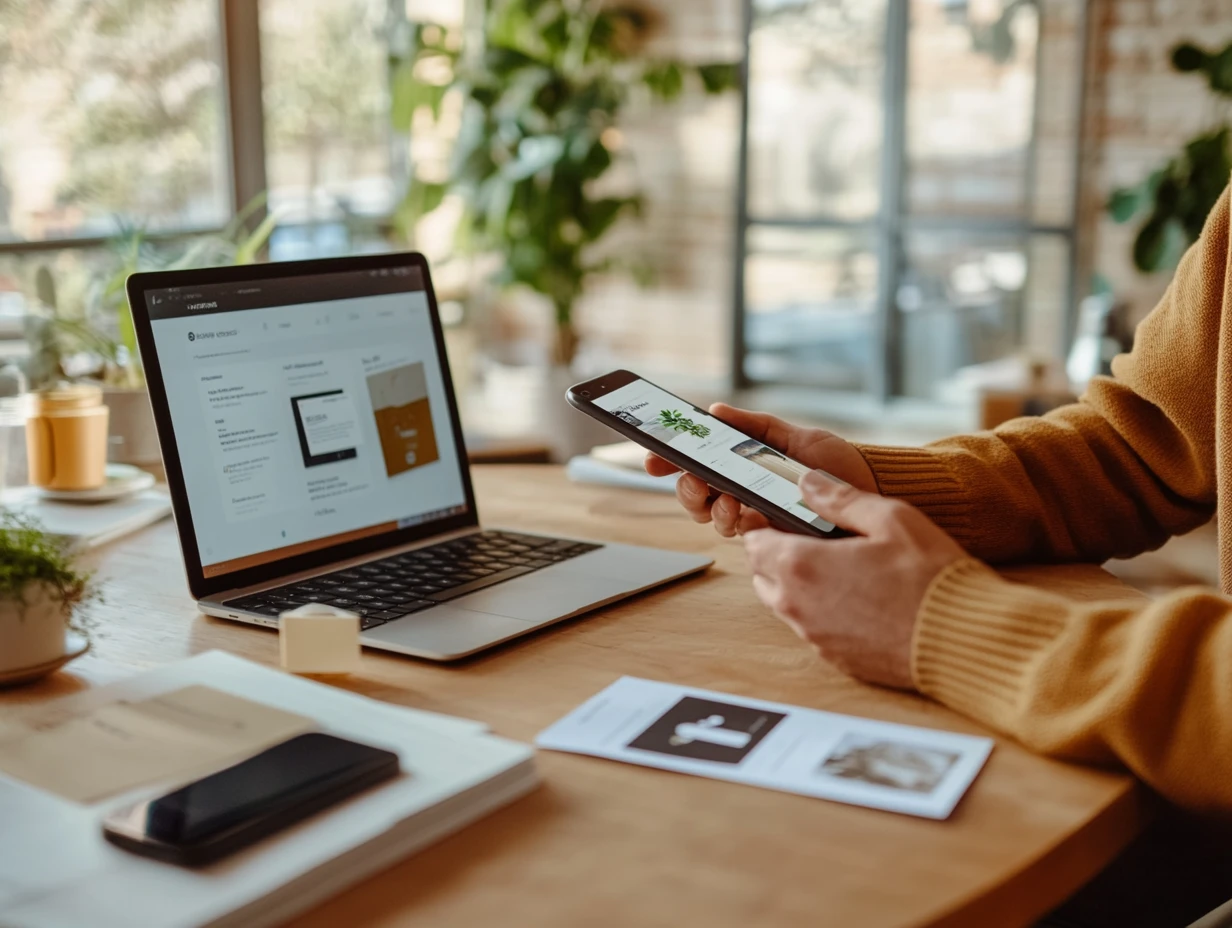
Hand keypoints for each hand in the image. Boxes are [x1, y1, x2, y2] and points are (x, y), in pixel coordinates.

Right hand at [644, 404, 876, 536]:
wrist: (874, 489)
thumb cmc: (838, 462)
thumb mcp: (794, 436)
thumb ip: (755, 426)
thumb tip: (715, 409)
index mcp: (743, 466)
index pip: (697, 465)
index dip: (669, 462)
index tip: (652, 458)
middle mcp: (745, 494)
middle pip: (696, 497)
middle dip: (686, 490)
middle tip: (694, 479)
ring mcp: (757, 518)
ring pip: (713, 519)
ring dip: (711, 509)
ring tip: (728, 499)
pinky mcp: (774, 540)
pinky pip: (743, 537)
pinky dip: (738, 524)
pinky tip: (747, 513)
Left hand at [744, 471, 964, 688]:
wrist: (960, 640)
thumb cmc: (930, 577)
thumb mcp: (890, 519)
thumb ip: (841, 499)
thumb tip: (808, 483)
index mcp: (802, 566)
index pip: (754, 544)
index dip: (762, 527)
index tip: (776, 517)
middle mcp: (798, 606)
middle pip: (763, 575)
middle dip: (776, 556)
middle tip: (806, 539)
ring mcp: (815, 636)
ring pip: (784, 605)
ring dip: (797, 584)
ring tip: (835, 566)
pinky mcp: (835, 657)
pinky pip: (812, 628)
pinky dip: (821, 611)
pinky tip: (855, 597)